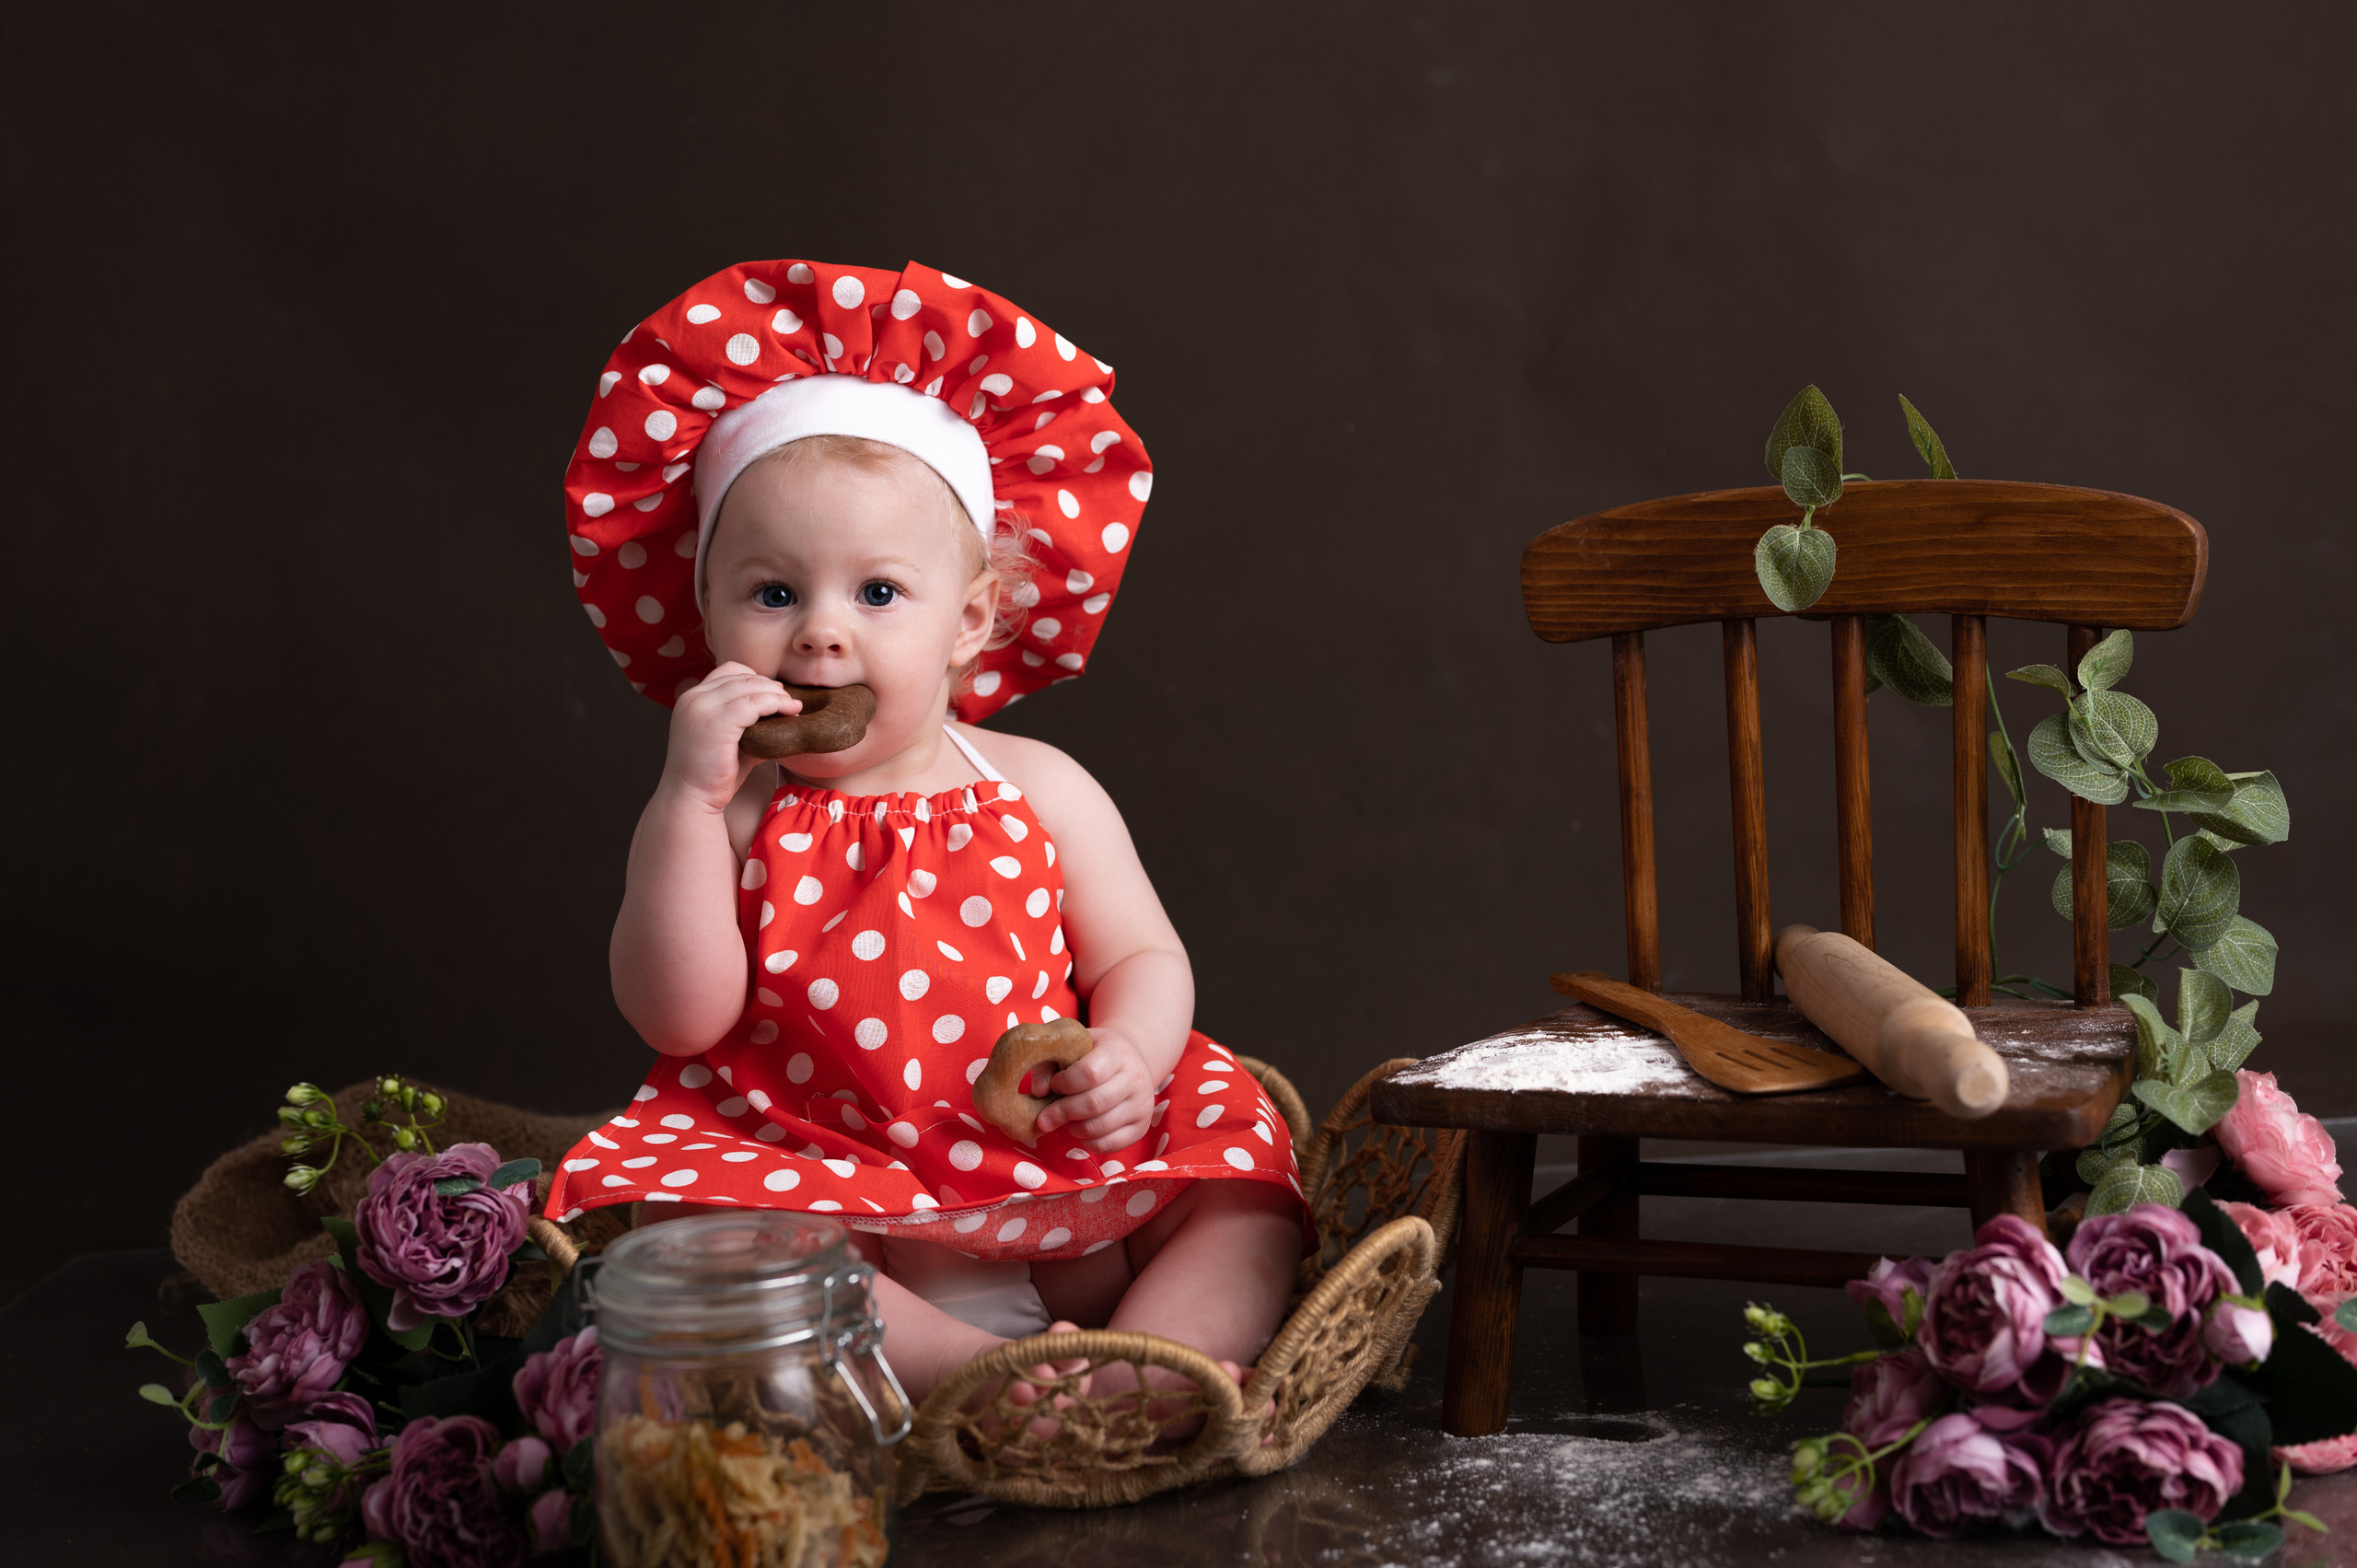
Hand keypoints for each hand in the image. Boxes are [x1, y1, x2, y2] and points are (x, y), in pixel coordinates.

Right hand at [661, 662, 799, 812]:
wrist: (691, 799)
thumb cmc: (713, 775)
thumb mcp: (730, 739)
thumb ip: (748, 722)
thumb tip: (782, 712)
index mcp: (692, 699)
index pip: (728, 671)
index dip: (755, 679)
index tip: (773, 695)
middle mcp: (694, 698)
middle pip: (742, 676)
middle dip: (770, 687)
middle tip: (789, 702)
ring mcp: (702, 707)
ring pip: (751, 686)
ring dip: (777, 694)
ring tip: (793, 708)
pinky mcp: (716, 721)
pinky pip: (755, 702)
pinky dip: (776, 704)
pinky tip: (790, 713)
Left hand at [1034, 1028, 1155, 1152]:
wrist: (1129, 1062)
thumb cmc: (1093, 1055)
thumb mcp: (1071, 1047)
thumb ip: (1048, 1064)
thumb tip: (1039, 1092)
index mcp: (1117, 1052)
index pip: (1090, 1073)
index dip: (1065, 1083)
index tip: (1054, 1084)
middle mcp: (1135, 1078)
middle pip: (1094, 1103)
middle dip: (1062, 1112)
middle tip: (1045, 1117)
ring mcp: (1142, 1105)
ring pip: (1100, 1127)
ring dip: (1073, 1128)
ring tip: (1066, 1120)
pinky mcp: (1142, 1127)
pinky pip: (1108, 1145)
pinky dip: (1087, 1142)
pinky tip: (1080, 1129)